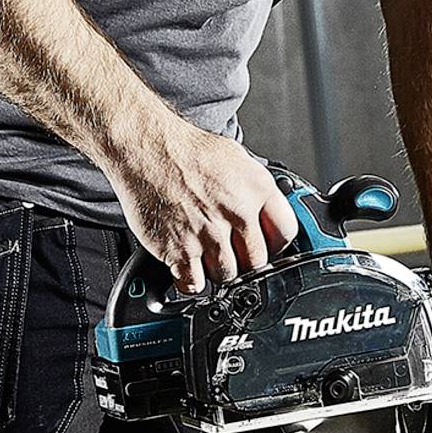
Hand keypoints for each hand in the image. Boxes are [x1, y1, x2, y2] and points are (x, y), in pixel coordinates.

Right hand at [104, 120, 298, 295]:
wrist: (145, 148)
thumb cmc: (185, 150)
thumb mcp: (235, 158)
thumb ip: (255, 190)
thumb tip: (267, 212)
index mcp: (256, 188)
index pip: (286, 233)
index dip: (276, 244)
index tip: (266, 246)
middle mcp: (236, 211)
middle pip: (257, 262)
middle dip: (245, 260)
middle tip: (230, 250)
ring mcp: (208, 233)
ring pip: (228, 276)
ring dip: (217, 270)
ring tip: (205, 251)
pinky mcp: (179, 250)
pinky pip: (195, 284)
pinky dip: (191, 280)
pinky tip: (187, 264)